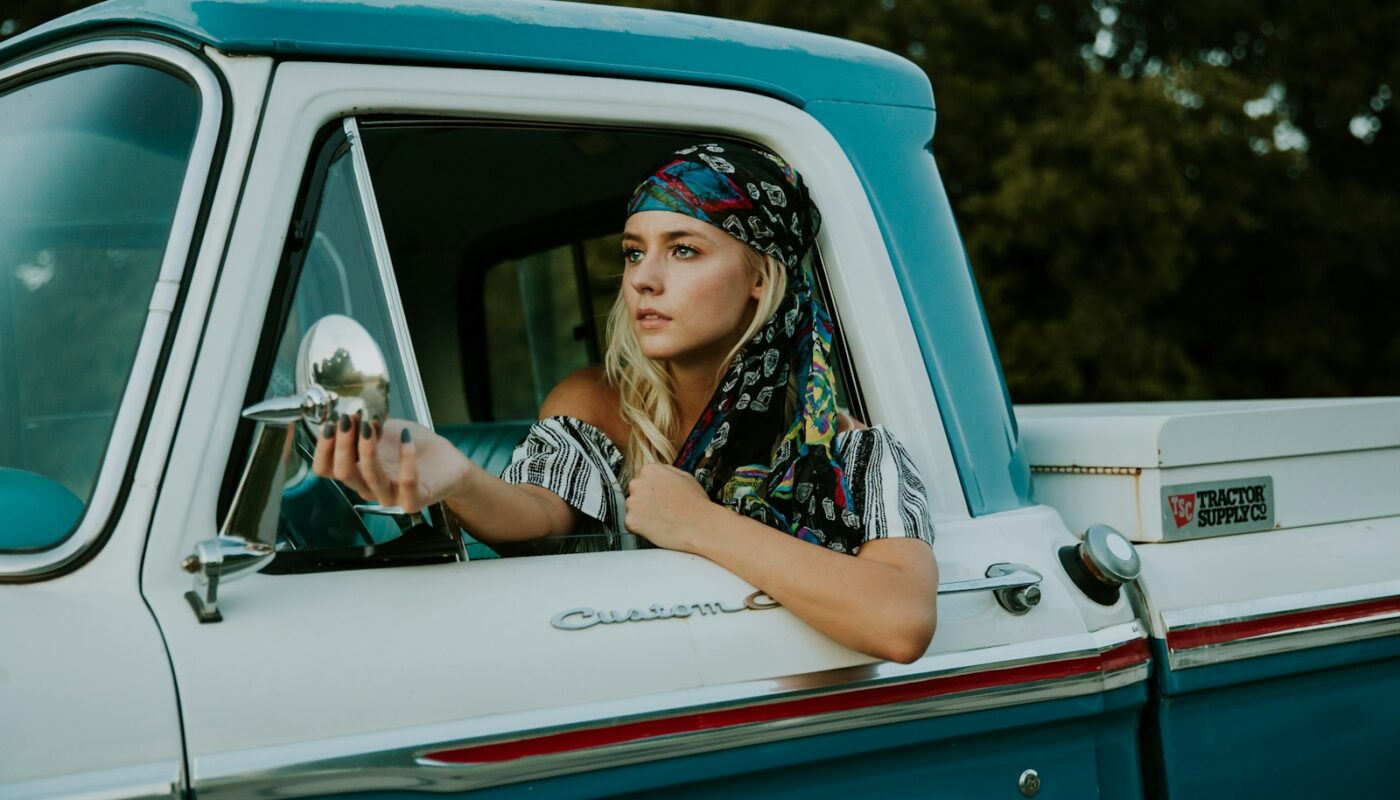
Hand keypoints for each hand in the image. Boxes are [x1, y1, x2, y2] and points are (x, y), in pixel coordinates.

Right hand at [310, 413, 473, 513]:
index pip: (326, 469)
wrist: (447, 462)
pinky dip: (406, 458)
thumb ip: (365, 425)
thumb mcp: (385, 430)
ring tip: (371, 425)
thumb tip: (347, 412)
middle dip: (342, 444)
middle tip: (348, 419)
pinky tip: (406, 438)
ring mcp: (391, 496)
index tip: (330, 423)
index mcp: (357, 472)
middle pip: (344, 473)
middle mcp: (369, 487)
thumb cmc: (414, 446)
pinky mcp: (414, 499)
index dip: (323, 448)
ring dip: (367, 449)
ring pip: (370, 477)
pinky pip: (407, 482)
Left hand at [623, 463, 721, 551]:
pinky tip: (656, 527)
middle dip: (645, 501)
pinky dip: (640, 528)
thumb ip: (666, 472)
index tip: (658, 497)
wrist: (700, 525)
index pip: (641, 478)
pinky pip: (631, 524)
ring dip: (642, 514)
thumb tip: (660, 474)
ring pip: (632, 508)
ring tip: (661, 518)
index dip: (651, 490)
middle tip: (661, 509)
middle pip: (635, 492)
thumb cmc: (696, 503)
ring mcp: (633, 502)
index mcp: (650, 470)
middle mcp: (638, 483)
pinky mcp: (631, 521)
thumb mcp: (685, 476)